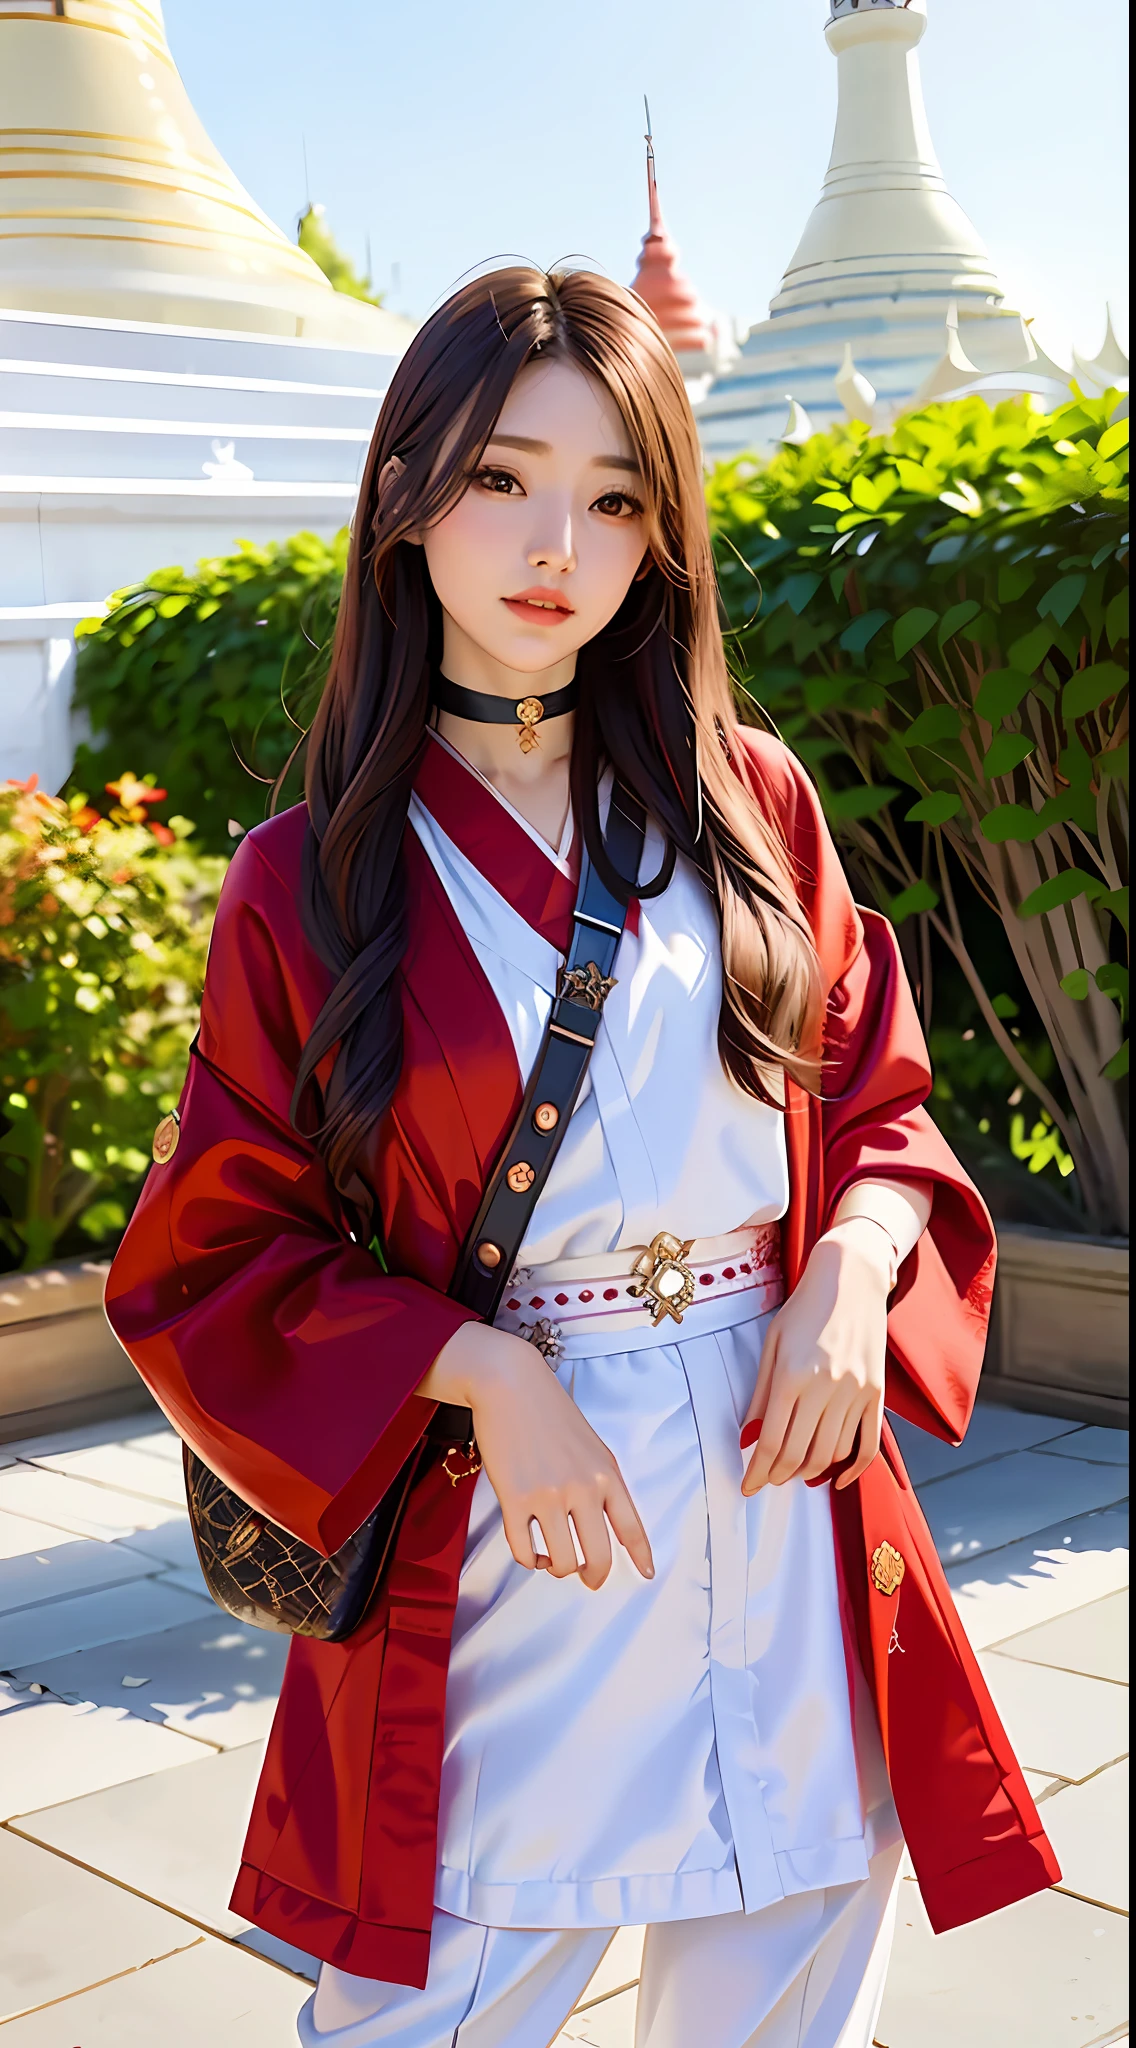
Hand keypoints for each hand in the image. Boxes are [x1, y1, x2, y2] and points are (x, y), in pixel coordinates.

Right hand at [420, 1322, 653, 1590]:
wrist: (511, 1385)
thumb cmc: (551, 1413)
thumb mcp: (592, 1446)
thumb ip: (602, 1483)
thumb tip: (608, 1525)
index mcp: (606, 1475)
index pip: (632, 1527)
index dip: (641, 1556)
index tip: (646, 1574)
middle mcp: (582, 1489)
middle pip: (598, 1557)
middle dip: (595, 1576)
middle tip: (588, 1578)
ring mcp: (547, 1496)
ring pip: (562, 1562)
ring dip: (559, 1569)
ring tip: (553, 1559)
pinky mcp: (513, 1499)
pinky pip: (524, 1552)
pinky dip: (530, 1562)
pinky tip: (533, 1554)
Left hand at [740, 1220, 890, 1494]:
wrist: (851, 1277)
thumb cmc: (805, 1308)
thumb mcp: (772, 1344)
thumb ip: (762, 1394)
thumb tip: (750, 1438)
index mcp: (793, 1374)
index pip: (772, 1442)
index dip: (757, 1471)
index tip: (747, 1487)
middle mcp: (827, 1387)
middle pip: (801, 1454)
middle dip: (778, 1476)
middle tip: (766, 1480)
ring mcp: (856, 1392)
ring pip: (831, 1453)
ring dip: (809, 1472)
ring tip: (792, 1474)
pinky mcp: (877, 1393)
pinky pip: (868, 1445)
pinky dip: (853, 1470)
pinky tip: (836, 1481)